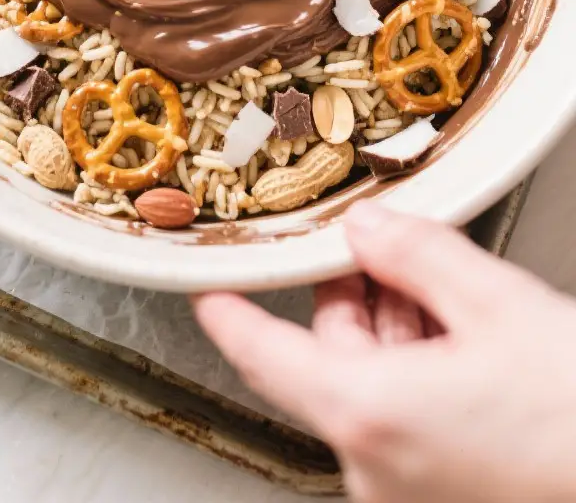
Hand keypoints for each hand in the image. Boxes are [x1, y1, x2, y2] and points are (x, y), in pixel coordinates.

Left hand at [194, 203, 575, 502]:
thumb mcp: (498, 304)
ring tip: (438, 284)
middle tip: (373, 243)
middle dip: (352, 294)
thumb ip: (417, 254)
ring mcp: (407, 487)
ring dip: (395, 327)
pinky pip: (405, 416)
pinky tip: (459, 333)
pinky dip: (420, 368)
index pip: (264, 355)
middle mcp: (375, 465)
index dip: (230, 313)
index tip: (204, 287)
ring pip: (373, 384)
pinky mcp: (440, 493)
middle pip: (330, 358)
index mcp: (369, 414)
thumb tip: (367, 226)